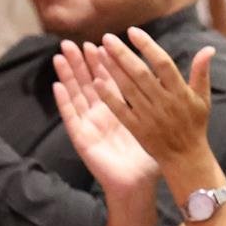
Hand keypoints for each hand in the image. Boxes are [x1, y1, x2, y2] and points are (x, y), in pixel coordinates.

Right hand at [53, 42, 159, 201]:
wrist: (138, 183)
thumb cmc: (149, 156)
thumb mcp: (156, 123)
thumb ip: (161, 100)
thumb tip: (169, 79)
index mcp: (120, 109)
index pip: (110, 80)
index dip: (104, 62)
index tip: (102, 42)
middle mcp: (101, 114)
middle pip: (88, 83)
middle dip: (81, 63)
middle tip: (74, 42)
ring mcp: (89, 125)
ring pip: (76, 95)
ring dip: (67, 76)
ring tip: (61, 56)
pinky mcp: (81, 138)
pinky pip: (70, 117)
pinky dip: (63, 102)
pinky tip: (57, 85)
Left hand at [90, 29, 215, 175]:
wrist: (186, 158)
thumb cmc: (194, 125)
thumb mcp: (203, 98)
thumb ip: (201, 72)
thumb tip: (208, 48)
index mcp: (180, 93)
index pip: (162, 64)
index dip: (147, 46)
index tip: (132, 31)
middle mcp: (164, 103)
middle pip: (141, 74)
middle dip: (123, 54)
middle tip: (107, 37)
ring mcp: (150, 116)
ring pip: (128, 89)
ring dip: (113, 70)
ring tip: (99, 52)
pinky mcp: (138, 129)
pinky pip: (121, 111)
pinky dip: (109, 97)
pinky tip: (97, 82)